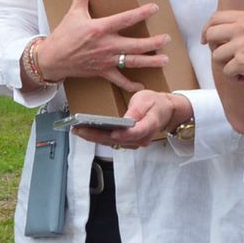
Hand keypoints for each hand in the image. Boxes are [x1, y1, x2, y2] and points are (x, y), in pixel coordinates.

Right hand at [41, 0, 168, 93]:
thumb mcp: (72, 14)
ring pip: (132, 62)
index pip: (125, 19)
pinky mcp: (102, 72)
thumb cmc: (63, 36)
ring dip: (150, 62)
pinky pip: (119, 80)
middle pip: (135, 44)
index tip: (154, 8)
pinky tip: (142, 86)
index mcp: (100, 28)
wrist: (53, 59)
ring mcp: (106, 60)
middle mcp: (107, 45)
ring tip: (165, 60)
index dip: (141, 13)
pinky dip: (130, 85)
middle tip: (167, 39)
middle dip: (153, 43)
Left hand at [70, 89, 187, 150]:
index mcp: (148, 126)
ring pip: (112, 143)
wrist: (164, 112)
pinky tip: (87, 132)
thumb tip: (128, 120)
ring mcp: (134, 143)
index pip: (135, 133)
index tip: (111, 132)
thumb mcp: (147, 100)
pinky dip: (99, 137)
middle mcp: (141, 139)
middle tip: (79, 130)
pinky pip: (112, 142)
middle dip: (96, 136)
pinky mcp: (128, 142)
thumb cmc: (156, 104)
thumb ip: (137, 111)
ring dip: (94, 138)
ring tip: (78, 130)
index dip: (122, 134)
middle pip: (117, 140)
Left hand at [203, 9, 243, 87]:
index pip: (216, 17)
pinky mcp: (242, 61)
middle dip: (213, 48)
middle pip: (211, 34)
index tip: (207, 40)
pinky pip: (227, 72)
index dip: (208, 29)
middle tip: (224, 58)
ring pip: (216, 56)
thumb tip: (223, 36)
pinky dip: (236, 78)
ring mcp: (241, 43)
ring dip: (227, 66)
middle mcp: (242, 26)